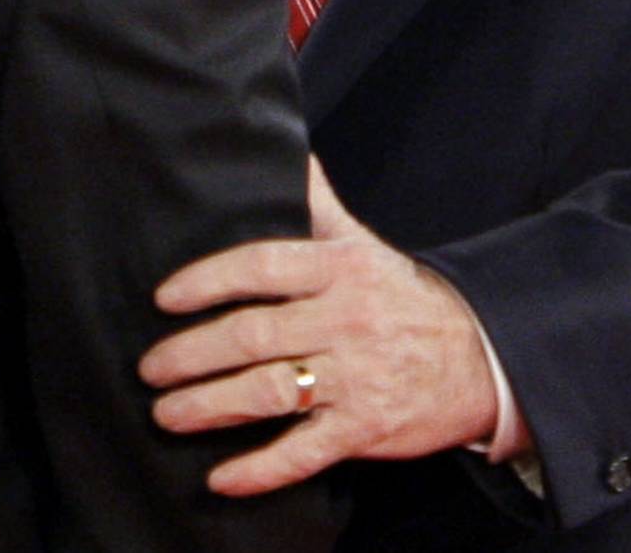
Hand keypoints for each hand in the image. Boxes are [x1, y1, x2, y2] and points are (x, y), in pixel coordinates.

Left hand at [139, 158, 500, 494]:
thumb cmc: (403, 298)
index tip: (164, 298)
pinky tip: (221, 477)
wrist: (479, 357)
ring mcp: (356, 376)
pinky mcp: (365, 428)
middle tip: (150, 367)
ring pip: (269, 391)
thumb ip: (318, 204)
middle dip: (192, 353)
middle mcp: (345, 320)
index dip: (207, 281)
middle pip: (254, 334)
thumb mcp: (364, 245)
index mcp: (340, 270)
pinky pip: (304, 451)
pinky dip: (260, 469)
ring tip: (167, 413)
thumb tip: (289, 153)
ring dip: (210, 405)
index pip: (261, 267)